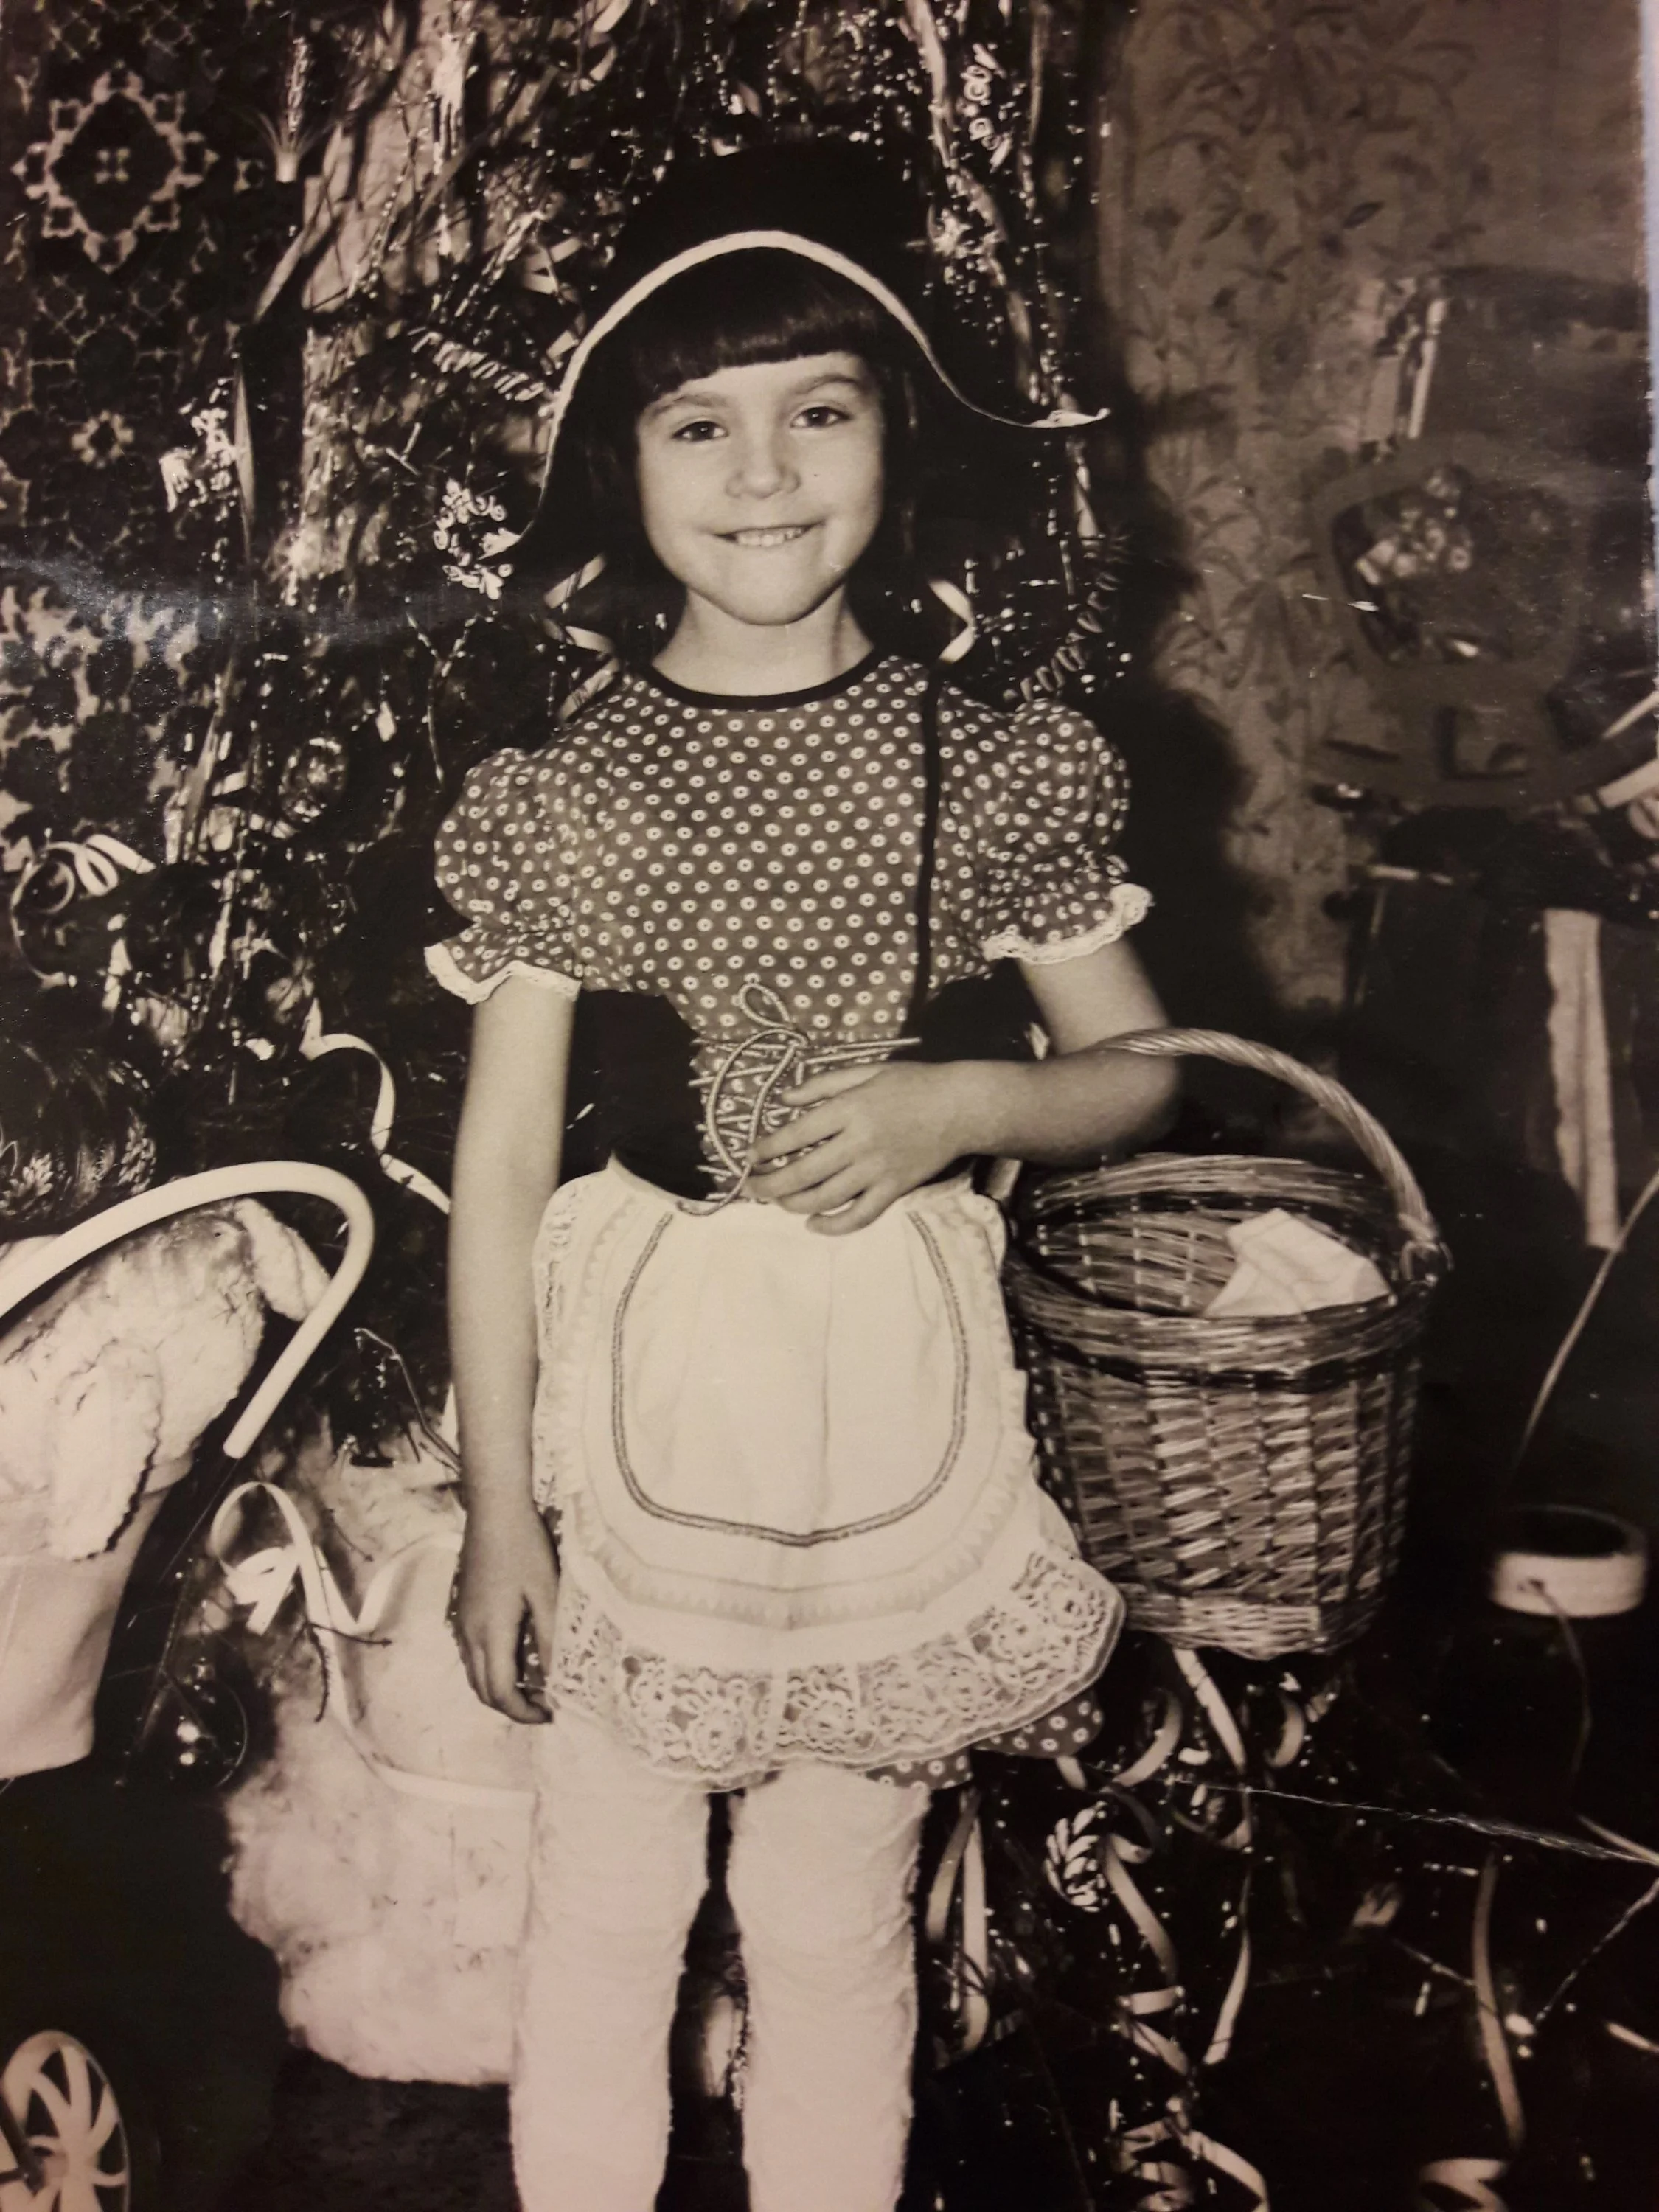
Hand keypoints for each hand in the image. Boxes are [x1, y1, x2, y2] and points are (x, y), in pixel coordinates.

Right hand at [452, 1495, 558, 1723]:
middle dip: (510, 1707)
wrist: (494, 1511)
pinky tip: (514, 1656)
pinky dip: (490, 1669)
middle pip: (482, 1691)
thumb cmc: (525, 1548)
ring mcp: (462, 1622)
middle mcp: (469, 1635)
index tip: (550, 1713)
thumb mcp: (547, 1594)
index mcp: (491, 1634)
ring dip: (498, 1689)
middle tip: (543, 1705)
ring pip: (473, 1674)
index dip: (523, 1712)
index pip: (500, 1693)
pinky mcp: (462, 1609)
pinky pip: (471, 1654)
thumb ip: (550, 1640)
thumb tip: (556, 1681)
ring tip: (532, 1686)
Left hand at [746, 1059, 975, 1233]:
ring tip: (778, 1202)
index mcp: (849, 1110)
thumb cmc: (911, 1084)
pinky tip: (814, 1224)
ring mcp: (877, 1170)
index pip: (795, 1135)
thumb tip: (784, 1100)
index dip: (766, 1149)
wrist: (960, 1107)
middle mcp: (859, 1143)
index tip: (750, 1156)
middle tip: (751, 1187)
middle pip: (803, 1173)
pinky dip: (834, 1226)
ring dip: (794, 1204)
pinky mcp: (894, 1189)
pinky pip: (860, 1216)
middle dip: (769, 1184)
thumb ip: (822, 1085)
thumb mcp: (866, 1071)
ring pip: (826, 1198)